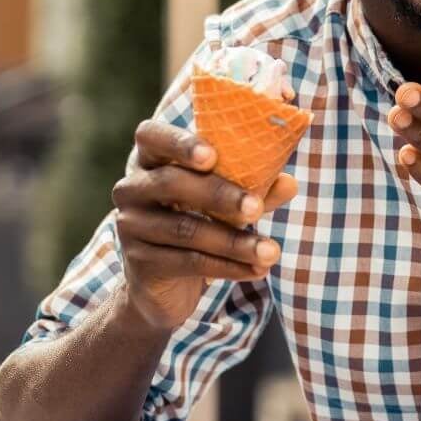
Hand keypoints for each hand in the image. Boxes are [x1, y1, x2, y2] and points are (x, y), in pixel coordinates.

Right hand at [112, 120, 297, 331]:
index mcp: (151, 159)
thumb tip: (289, 183)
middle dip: (219, 195)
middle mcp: (132, 188)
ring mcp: (130, 225)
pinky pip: (187, 261)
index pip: (151, 136)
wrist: (162, 283)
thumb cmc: (200, 221)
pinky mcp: (139, 262)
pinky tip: (256, 270)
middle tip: (257, 209)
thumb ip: (255, 188)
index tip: (212, 156)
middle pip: (171, 182)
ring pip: (185, 229)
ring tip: (271, 251)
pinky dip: (228, 266)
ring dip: (234, 241)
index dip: (179, 142)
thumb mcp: (226, 202)